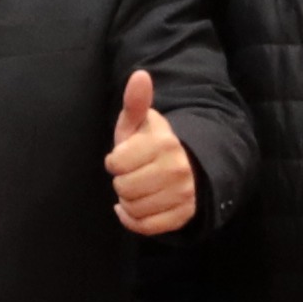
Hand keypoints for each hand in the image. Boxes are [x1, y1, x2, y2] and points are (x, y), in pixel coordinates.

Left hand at [104, 72, 198, 235]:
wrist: (188, 167)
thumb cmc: (151, 145)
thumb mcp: (140, 123)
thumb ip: (136, 102)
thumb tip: (139, 75)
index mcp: (164, 142)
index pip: (116, 163)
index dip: (114, 162)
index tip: (124, 157)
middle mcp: (177, 168)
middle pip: (124, 188)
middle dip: (121, 182)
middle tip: (131, 174)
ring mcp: (183, 194)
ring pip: (134, 208)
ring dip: (128, 201)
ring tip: (136, 189)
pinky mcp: (184, 215)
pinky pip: (147, 226)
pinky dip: (134, 220)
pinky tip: (133, 208)